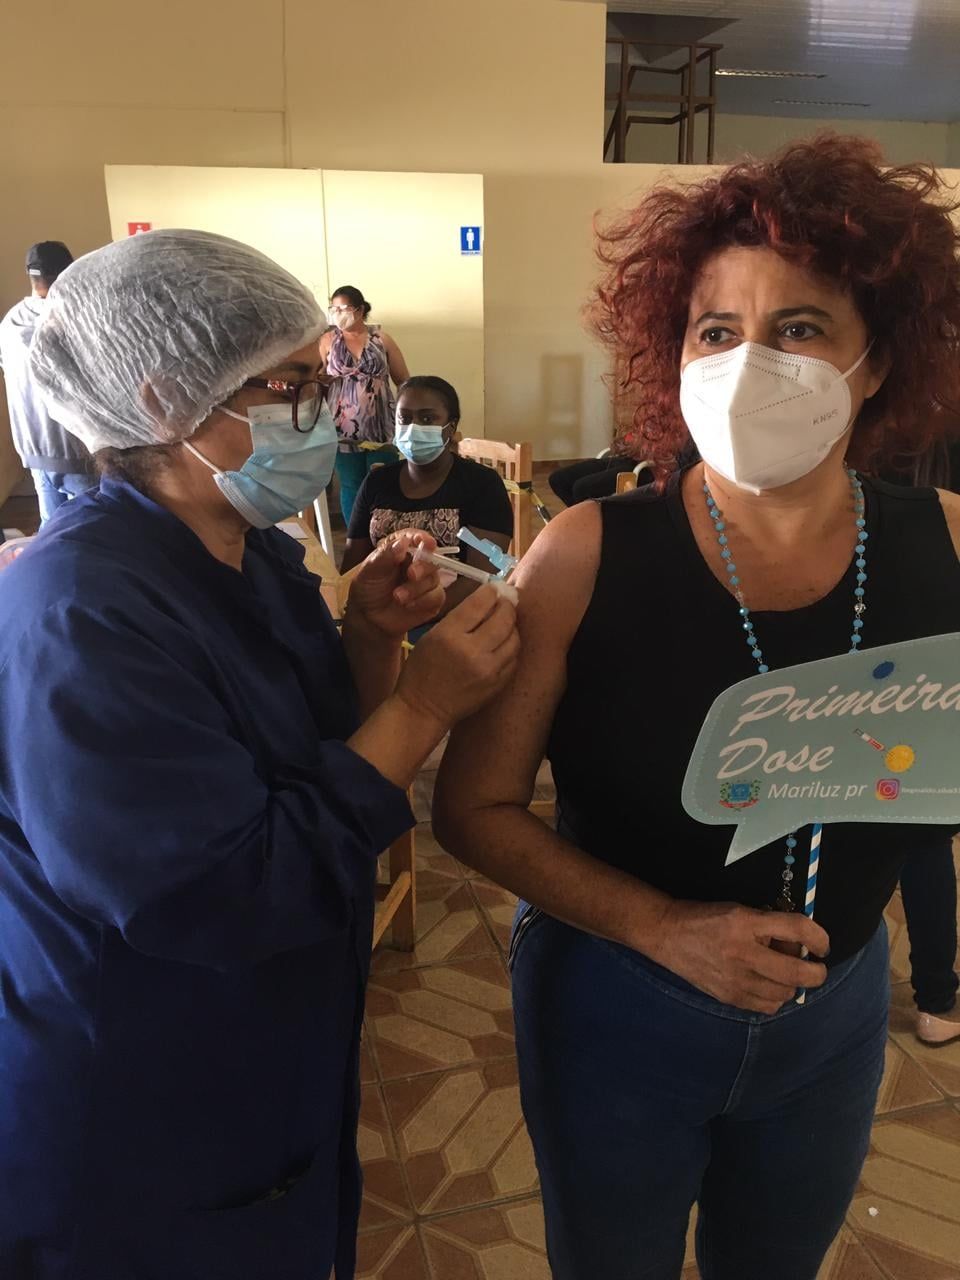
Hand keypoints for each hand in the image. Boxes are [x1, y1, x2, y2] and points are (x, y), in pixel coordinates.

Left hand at [347, 530, 445, 638]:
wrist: (368, 616)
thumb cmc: (368, 588)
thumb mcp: (370, 569)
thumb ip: (385, 555)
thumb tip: (403, 542)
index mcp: (402, 550)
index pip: (416, 538)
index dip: (422, 538)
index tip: (424, 541)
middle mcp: (418, 563)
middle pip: (432, 559)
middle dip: (423, 566)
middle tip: (411, 574)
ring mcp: (426, 582)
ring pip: (434, 579)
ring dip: (417, 589)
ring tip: (397, 597)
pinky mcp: (431, 600)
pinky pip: (437, 597)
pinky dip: (423, 601)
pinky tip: (408, 605)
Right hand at [396, 586, 519, 729]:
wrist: (423, 709)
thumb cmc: (422, 669)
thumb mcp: (432, 636)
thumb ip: (459, 618)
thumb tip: (488, 599)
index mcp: (450, 635)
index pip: (481, 603)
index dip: (491, 591)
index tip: (493, 588)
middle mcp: (472, 651)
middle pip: (504, 618)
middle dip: (507, 605)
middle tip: (504, 602)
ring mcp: (488, 670)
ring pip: (514, 638)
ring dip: (512, 626)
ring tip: (504, 623)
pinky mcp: (497, 684)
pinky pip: (514, 658)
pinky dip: (511, 647)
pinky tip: (503, 644)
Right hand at [649, 900, 829, 1013]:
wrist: (667, 933)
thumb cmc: (706, 917)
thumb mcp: (739, 910)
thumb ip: (769, 925)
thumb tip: (799, 942)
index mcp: (745, 923)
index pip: (796, 929)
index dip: (819, 937)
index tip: (822, 944)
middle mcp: (742, 953)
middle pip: (796, 972)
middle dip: (816, 972)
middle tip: (817, 966)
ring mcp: (735, 980)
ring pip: (784, 993)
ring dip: (793, 984)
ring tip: (784, 974)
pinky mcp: (729, 998)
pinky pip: (767, 1006)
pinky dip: (775, 997)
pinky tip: (768, 985)